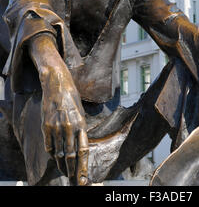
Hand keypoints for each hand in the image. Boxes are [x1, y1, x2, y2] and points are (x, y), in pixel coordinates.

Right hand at [41, 68, 88, 184]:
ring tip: (64, 171)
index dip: (83, 167)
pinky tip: (56, 158)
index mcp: (81, 124)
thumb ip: (80, 130)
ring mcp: (57, 127)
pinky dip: (53, 154)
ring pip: (59, 153)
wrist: (57, 86)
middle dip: (72, 170)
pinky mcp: (46, 126)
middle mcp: (69, 127)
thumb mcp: (81, 114)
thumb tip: (79, 148)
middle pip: (71, 155)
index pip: (83, 151)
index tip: (83, 179)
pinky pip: (49, 146)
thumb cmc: (72, 100)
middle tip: (72, 179)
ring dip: (62, 165)